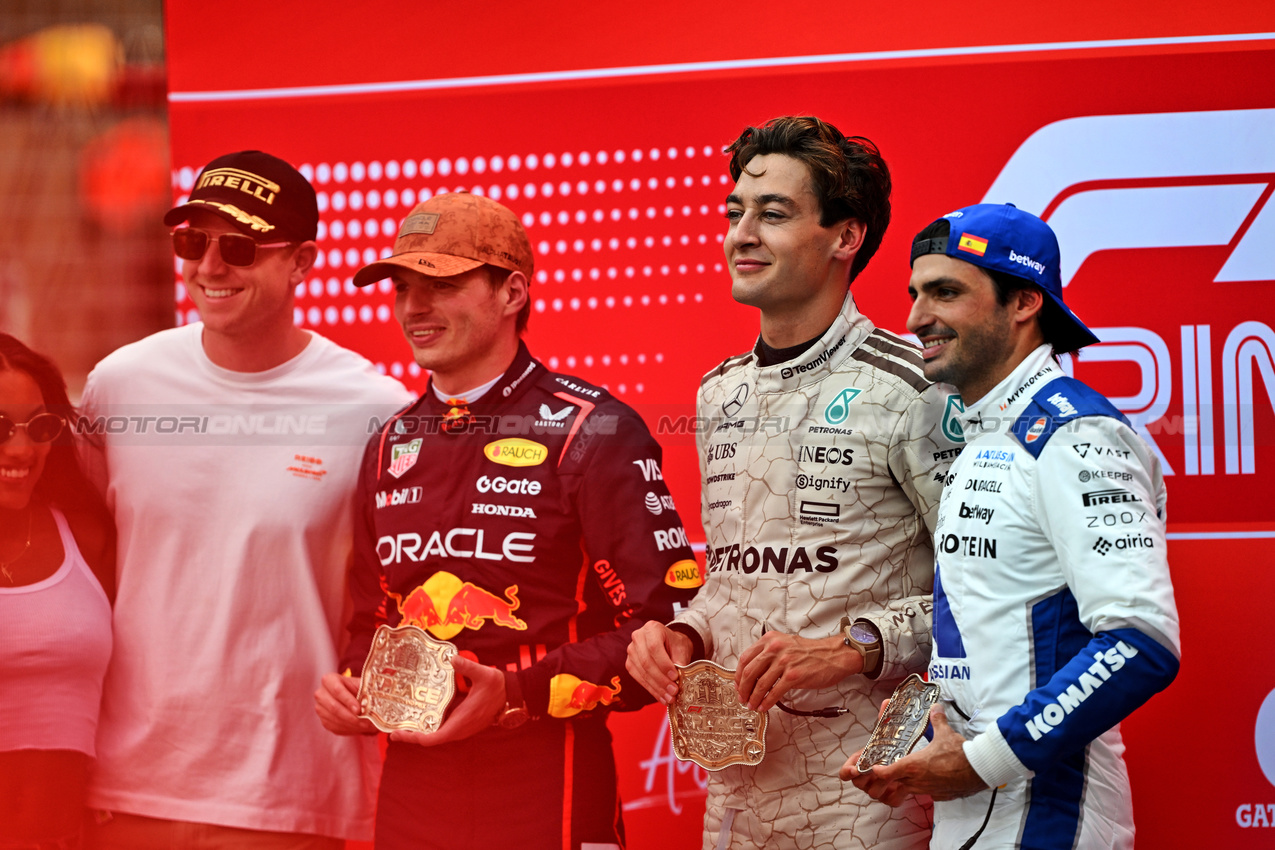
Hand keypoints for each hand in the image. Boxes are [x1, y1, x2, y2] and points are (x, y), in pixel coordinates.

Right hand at [315, 672, 377, 735]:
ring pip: (335, 719)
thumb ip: (365, 689)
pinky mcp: (324, 721)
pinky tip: (359, 727)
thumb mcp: (361, 684)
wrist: (351, 697)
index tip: (359, 710)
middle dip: (351, 716)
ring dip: (352, 724)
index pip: (337, 690)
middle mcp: (321, 694)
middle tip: (365, 722)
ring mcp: (320, 708)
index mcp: (329, 680)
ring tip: (366, 725)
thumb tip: (372, 700)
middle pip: (334, 707)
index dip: (348, 701)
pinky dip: (348, 729)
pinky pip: (335, 727)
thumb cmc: (357, 688)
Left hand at [390, 655, 505, 746]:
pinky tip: (423, 713)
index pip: (433, 738)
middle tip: (393, 727)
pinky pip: (443, 729)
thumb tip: (452, 658)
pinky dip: (430, 725)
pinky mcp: (463, 724)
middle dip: (412, 735)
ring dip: (420, 731)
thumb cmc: (499, 687)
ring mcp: (462, 728)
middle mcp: (459, 730)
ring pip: (436, 735)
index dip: (414, 738)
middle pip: (430, 739)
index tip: (398, 733)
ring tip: (404, 721)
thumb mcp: (484, 674)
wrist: (513, 696)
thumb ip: (467, 667)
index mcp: (461, 722)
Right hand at [625, 621, 692, 704]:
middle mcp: (638, 637)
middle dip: (661, 680)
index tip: (675, 677)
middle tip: (673, 691)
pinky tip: (661, 697)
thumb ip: (680, 661)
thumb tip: (679, 679)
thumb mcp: (681, 647)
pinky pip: (639, 678)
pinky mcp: (630, 663)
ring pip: (642, 672)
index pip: (654, 648)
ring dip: (657, 688)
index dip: (664, 664)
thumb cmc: (675, 644)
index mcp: (652, 628)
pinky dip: (651, 689)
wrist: (668, 643)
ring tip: (669, 698)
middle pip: (647, 662)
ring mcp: (631, 650)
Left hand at [735, 630, 860, 710]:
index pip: (745, 658)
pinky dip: (766, 702)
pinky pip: (774, 692)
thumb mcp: (785, 644)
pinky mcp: (793, 676)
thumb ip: (769, 653)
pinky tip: (764, 707)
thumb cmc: (810, 652)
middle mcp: (774, 648)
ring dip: (753, 698)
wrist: (833, 655)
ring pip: (760, 684)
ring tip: (752, 705)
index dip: (738, 675)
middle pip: (749, 672)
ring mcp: (784, 662)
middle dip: (742, 689)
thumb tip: (752, 672)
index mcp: (770, 639)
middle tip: (742, 698)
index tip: (738, 685)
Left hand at [840, 705, 987, 805]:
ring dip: (900, 787)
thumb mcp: (945, 733)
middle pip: (892, 787)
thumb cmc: (960, 753)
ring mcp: (928, 790)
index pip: (887, 773)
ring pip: (906, 792)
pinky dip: (919, 789)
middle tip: (880, 776)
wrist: (980, 770)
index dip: (878, 772)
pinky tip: (923, 782)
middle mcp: (917, 781)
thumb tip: (935, 707)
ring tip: (898, 781)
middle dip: (884, 783)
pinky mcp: (939, 796)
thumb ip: (936, 720)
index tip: (873, 768)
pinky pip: (923, 794)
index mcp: (914, 765)